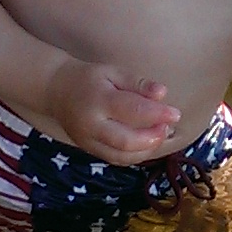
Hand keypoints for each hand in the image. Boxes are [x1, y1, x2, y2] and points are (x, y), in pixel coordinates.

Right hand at [46, 60, 179, 159]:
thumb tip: (162, 93)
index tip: (176, 113)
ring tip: (160, 135)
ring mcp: (88, 141)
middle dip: (152, 138)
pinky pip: (115, 160)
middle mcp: (91, 125)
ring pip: (121, 156)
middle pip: (126, 141)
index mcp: (98, 100)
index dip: (157, 114)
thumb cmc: (87, 78)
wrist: (55, 91)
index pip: (131, 110)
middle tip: (168, 127)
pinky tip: (146, 145)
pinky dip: (135, 156)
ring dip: (146, 150)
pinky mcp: (89, 150)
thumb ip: (137, 83)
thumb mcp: (112, 72)